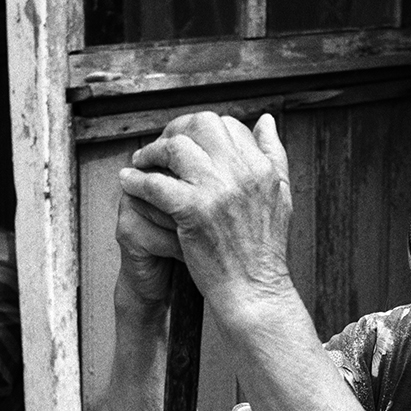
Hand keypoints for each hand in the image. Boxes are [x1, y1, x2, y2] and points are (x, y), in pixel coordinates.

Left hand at [117, 112, 293, 314]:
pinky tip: (128, 181)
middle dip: (176, 130)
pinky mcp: (193, 211)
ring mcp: (217, 191)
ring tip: (142, 161)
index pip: (228, 126)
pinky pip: (155, 183)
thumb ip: (274, 155)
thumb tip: (265, 119)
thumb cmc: (264, 250)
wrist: (255, 291)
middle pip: (202, 126)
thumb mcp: (281, 195)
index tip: (188, 143)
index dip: (203, 130)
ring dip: (154, 151)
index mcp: (263, 167)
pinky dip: (137, 179)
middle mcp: (242, 173)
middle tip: (161, 146)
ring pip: (176, 148)